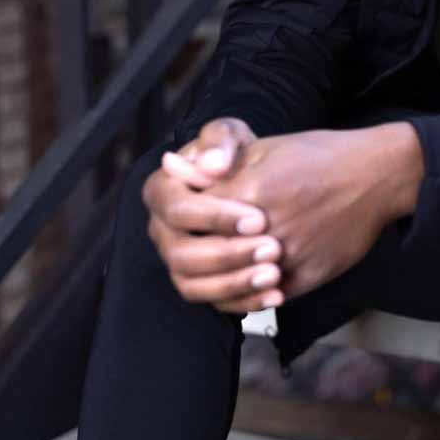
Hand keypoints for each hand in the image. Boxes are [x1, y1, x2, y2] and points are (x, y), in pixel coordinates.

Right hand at [143, 117, 286, 314]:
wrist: (274, 187)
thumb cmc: (247, 158)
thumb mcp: (235, 136)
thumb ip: (220, 141)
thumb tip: (210, 164)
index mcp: (164, 190)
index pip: (177, 209)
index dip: (214, 216)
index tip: (258, 218)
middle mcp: (164, 229)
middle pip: (181, 253)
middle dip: (228, 253)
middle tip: (272, 248)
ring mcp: (181, 259)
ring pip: (193, 284)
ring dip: (234, 283)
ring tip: (274, 273)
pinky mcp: (203, 282)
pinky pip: (214, 302)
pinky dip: (245, 301)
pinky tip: (276, 293)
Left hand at [199, 122, 423, 300]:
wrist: (375, 175)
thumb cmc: (319, 156)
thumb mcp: (264, 149)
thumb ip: (216, 164)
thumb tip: (171, 167)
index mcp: (249, 188)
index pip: (191, 216)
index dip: (185, 220)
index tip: (190, 219)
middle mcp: (266, 225)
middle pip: (205, 255)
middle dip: (197, 252)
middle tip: (199, 247)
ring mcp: (289, 254)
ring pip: (231, 283)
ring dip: (221, 278)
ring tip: (222, 266)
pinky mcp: (309, 275)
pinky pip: (265, 297)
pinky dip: (251, 295)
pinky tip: (250, 281)